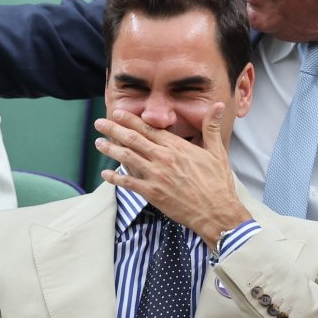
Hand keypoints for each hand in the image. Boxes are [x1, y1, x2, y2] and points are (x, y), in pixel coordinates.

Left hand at [94, 104, 250, 246]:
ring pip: (127, 158)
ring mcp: (156, 175)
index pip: (149, 129)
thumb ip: (212, 128)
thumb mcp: (218, 152)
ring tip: (98, 142)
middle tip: (99, 123)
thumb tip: (219, 106)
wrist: (216, 212)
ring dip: (110, 149)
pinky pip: (128, 183)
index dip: (130, 120)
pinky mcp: (152, 193)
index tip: (117, 113)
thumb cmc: (218, 183)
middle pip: (132, 139)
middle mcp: (163, 158)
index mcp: (177, 147)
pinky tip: (105, 174)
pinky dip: (115, 178)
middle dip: (113, 129)